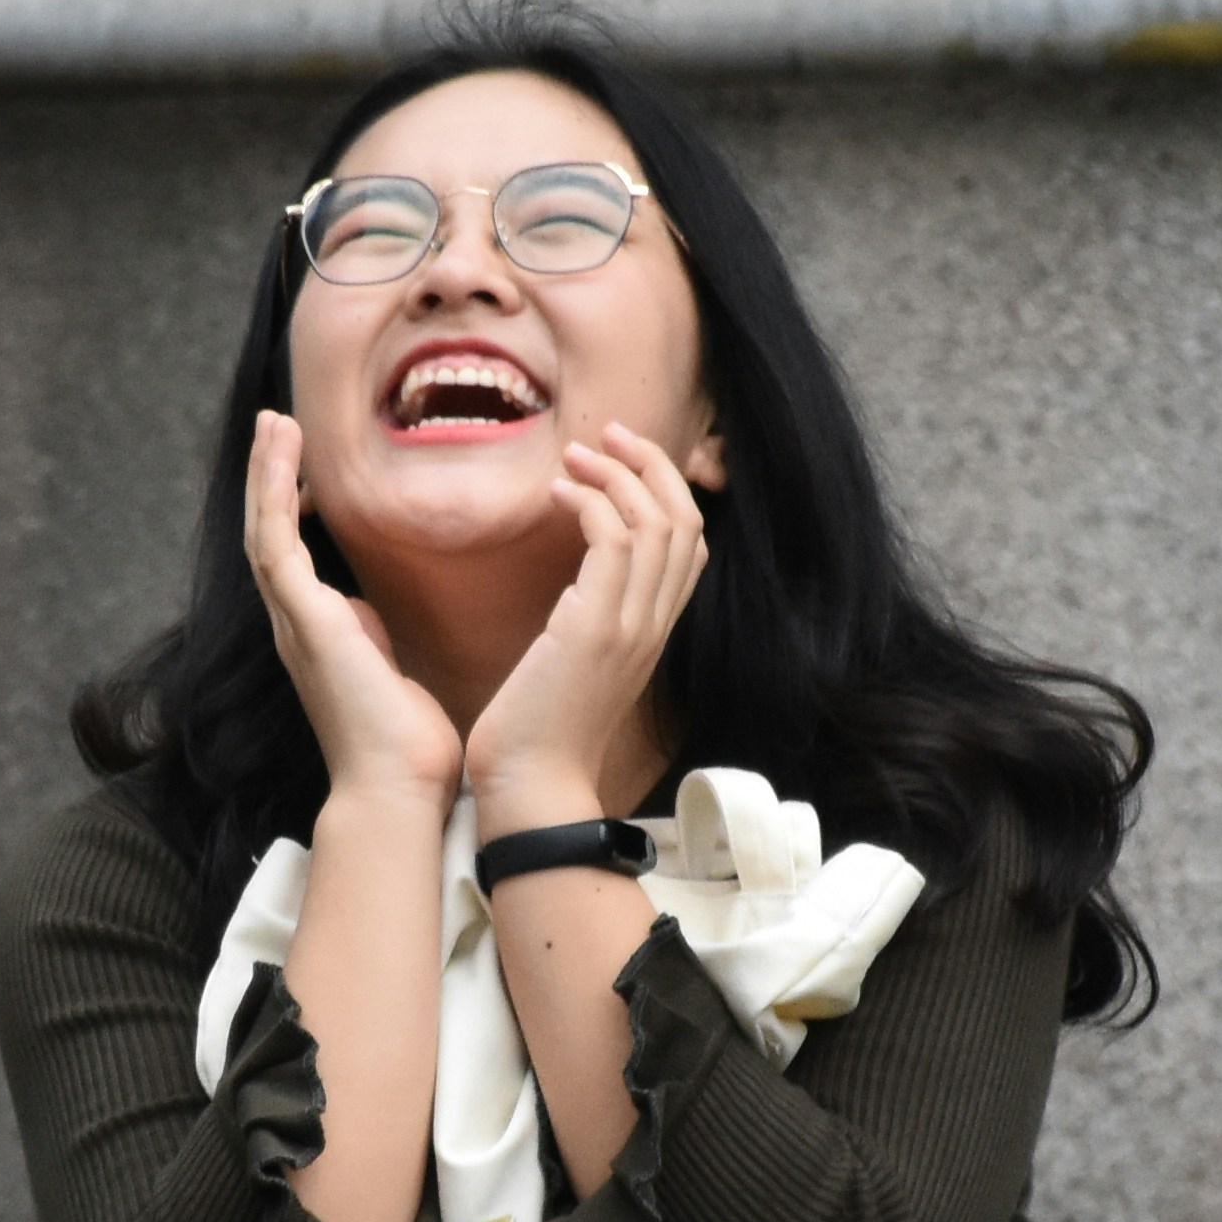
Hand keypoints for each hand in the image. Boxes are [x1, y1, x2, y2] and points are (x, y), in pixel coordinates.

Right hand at [244, 412, 463, 809]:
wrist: (397, 788)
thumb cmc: (406, 745)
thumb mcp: (393, 674)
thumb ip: (376, 642)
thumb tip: (374, 624)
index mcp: (320, 633)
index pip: (294, 556)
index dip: (294, 507)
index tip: (306, 468)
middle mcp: (297, 624)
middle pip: (269, 534)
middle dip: (271, 479)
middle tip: (275, 425)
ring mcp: (294, 621)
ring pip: (264, 530)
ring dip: (266, 474)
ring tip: (273, 423)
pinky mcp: (303, 619)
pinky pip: (275, 542)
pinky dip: (275, 493)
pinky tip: (282, 452)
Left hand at [461, 421, 710, 828]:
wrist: (531, 787)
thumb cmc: (536, 736)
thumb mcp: (574, 670)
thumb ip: (587, 628)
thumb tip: (573, 596)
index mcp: (652, 634)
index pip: (690, 548)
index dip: (667, 494)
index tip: (623, 464)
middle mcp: (653, 625)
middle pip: (685, 519)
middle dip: (650, 464)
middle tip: (606, 434)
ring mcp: (630, 625)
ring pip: (655, 520)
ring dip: (615, 473)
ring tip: (574, 454)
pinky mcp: (596, 626)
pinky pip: (614, 538)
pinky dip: (591, 500)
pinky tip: (558, 491)